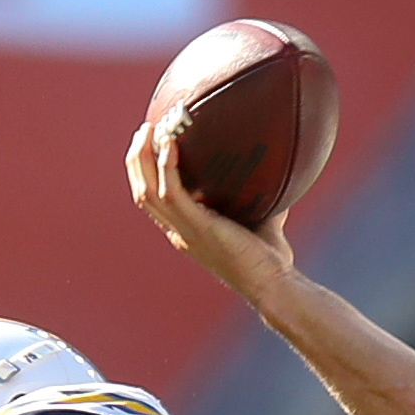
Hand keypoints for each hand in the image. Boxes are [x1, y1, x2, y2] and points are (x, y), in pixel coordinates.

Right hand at [125, 116, 298, 299]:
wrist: (274, 284)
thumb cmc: (270, 259)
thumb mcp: (261, 221)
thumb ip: (259, 199)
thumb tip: (277, 173)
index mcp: (187, 232)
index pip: (154, 201)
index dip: (146, 174)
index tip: (152, 145)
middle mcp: (180, 232)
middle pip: (142, 192)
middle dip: (137, 160)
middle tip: (145, 130)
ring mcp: (185, 232)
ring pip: (146, 192)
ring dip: (143, 159)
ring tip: (148, 130)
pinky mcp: (198, 227)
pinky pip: (171, 192)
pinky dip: (166, 166)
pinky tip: (171, 143)